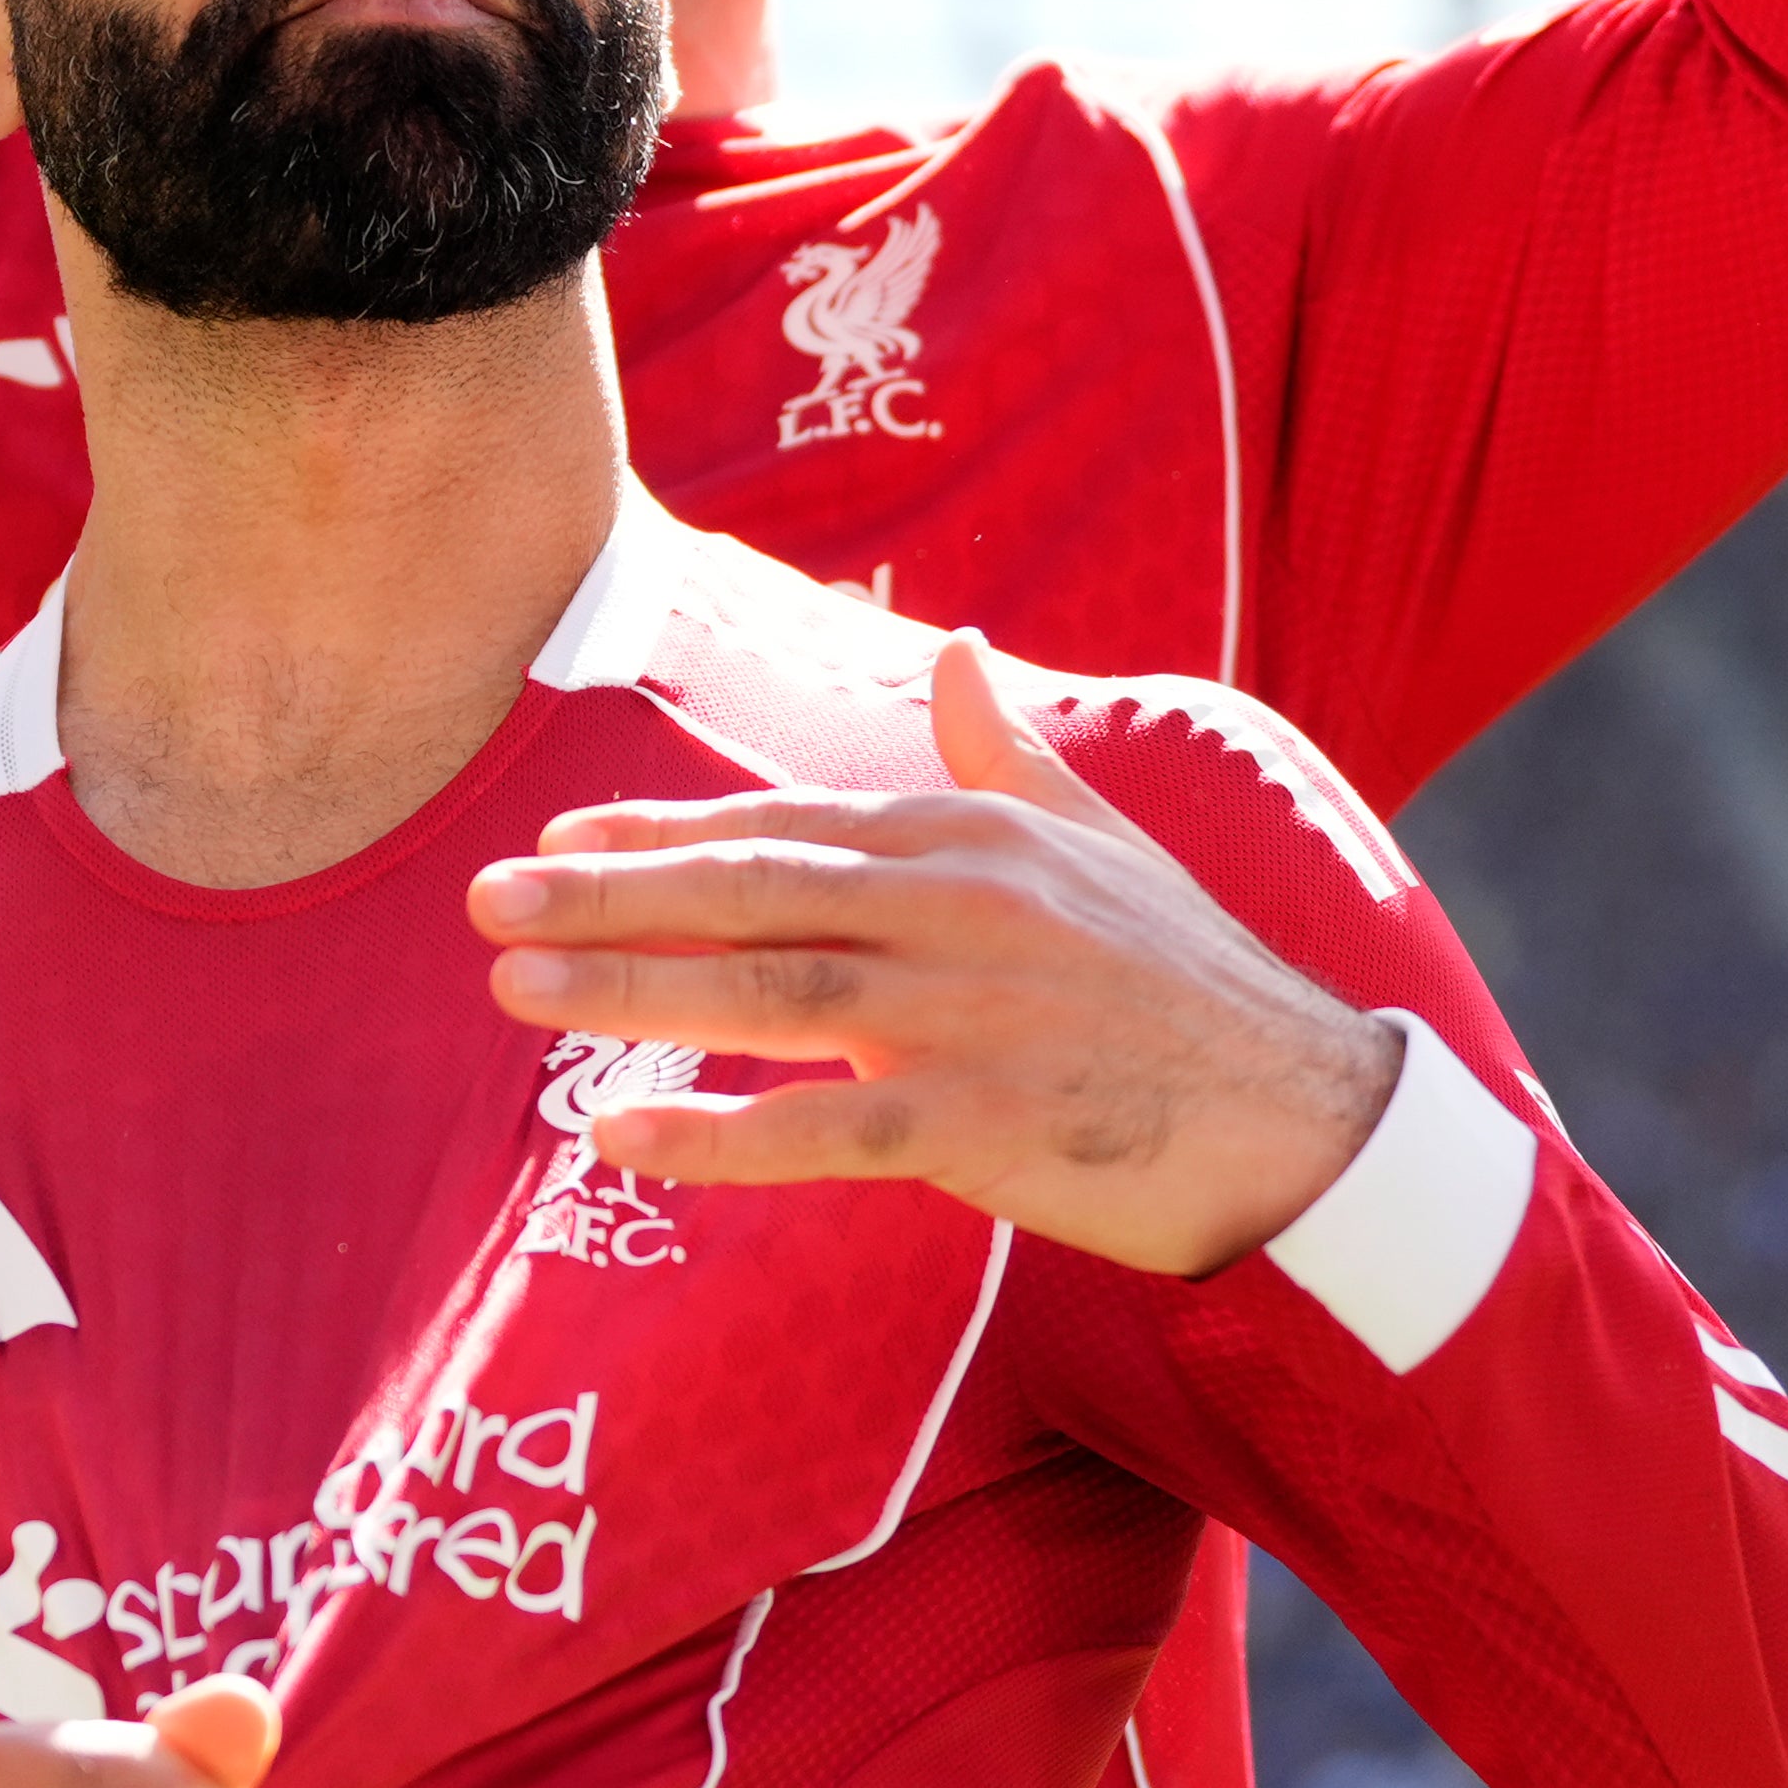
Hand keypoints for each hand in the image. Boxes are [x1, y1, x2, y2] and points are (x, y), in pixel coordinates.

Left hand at [465, 634, 1404, 1275]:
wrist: (1304, 1115)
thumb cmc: (1186, 980)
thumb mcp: (1101, 840)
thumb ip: (1003, 753)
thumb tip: (953, 651)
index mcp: (971, 838)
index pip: (784, 825)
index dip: (659, 835)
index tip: (554, 842)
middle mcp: (959, 911)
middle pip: (750, 893)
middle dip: (607, 897)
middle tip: (482, 903)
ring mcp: (968, 1019)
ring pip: (764, 996)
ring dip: (628, 994)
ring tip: (514, 992)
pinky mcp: (984, 1127)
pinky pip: (822, 1135)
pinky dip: (719, 1135)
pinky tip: (624, 1137)